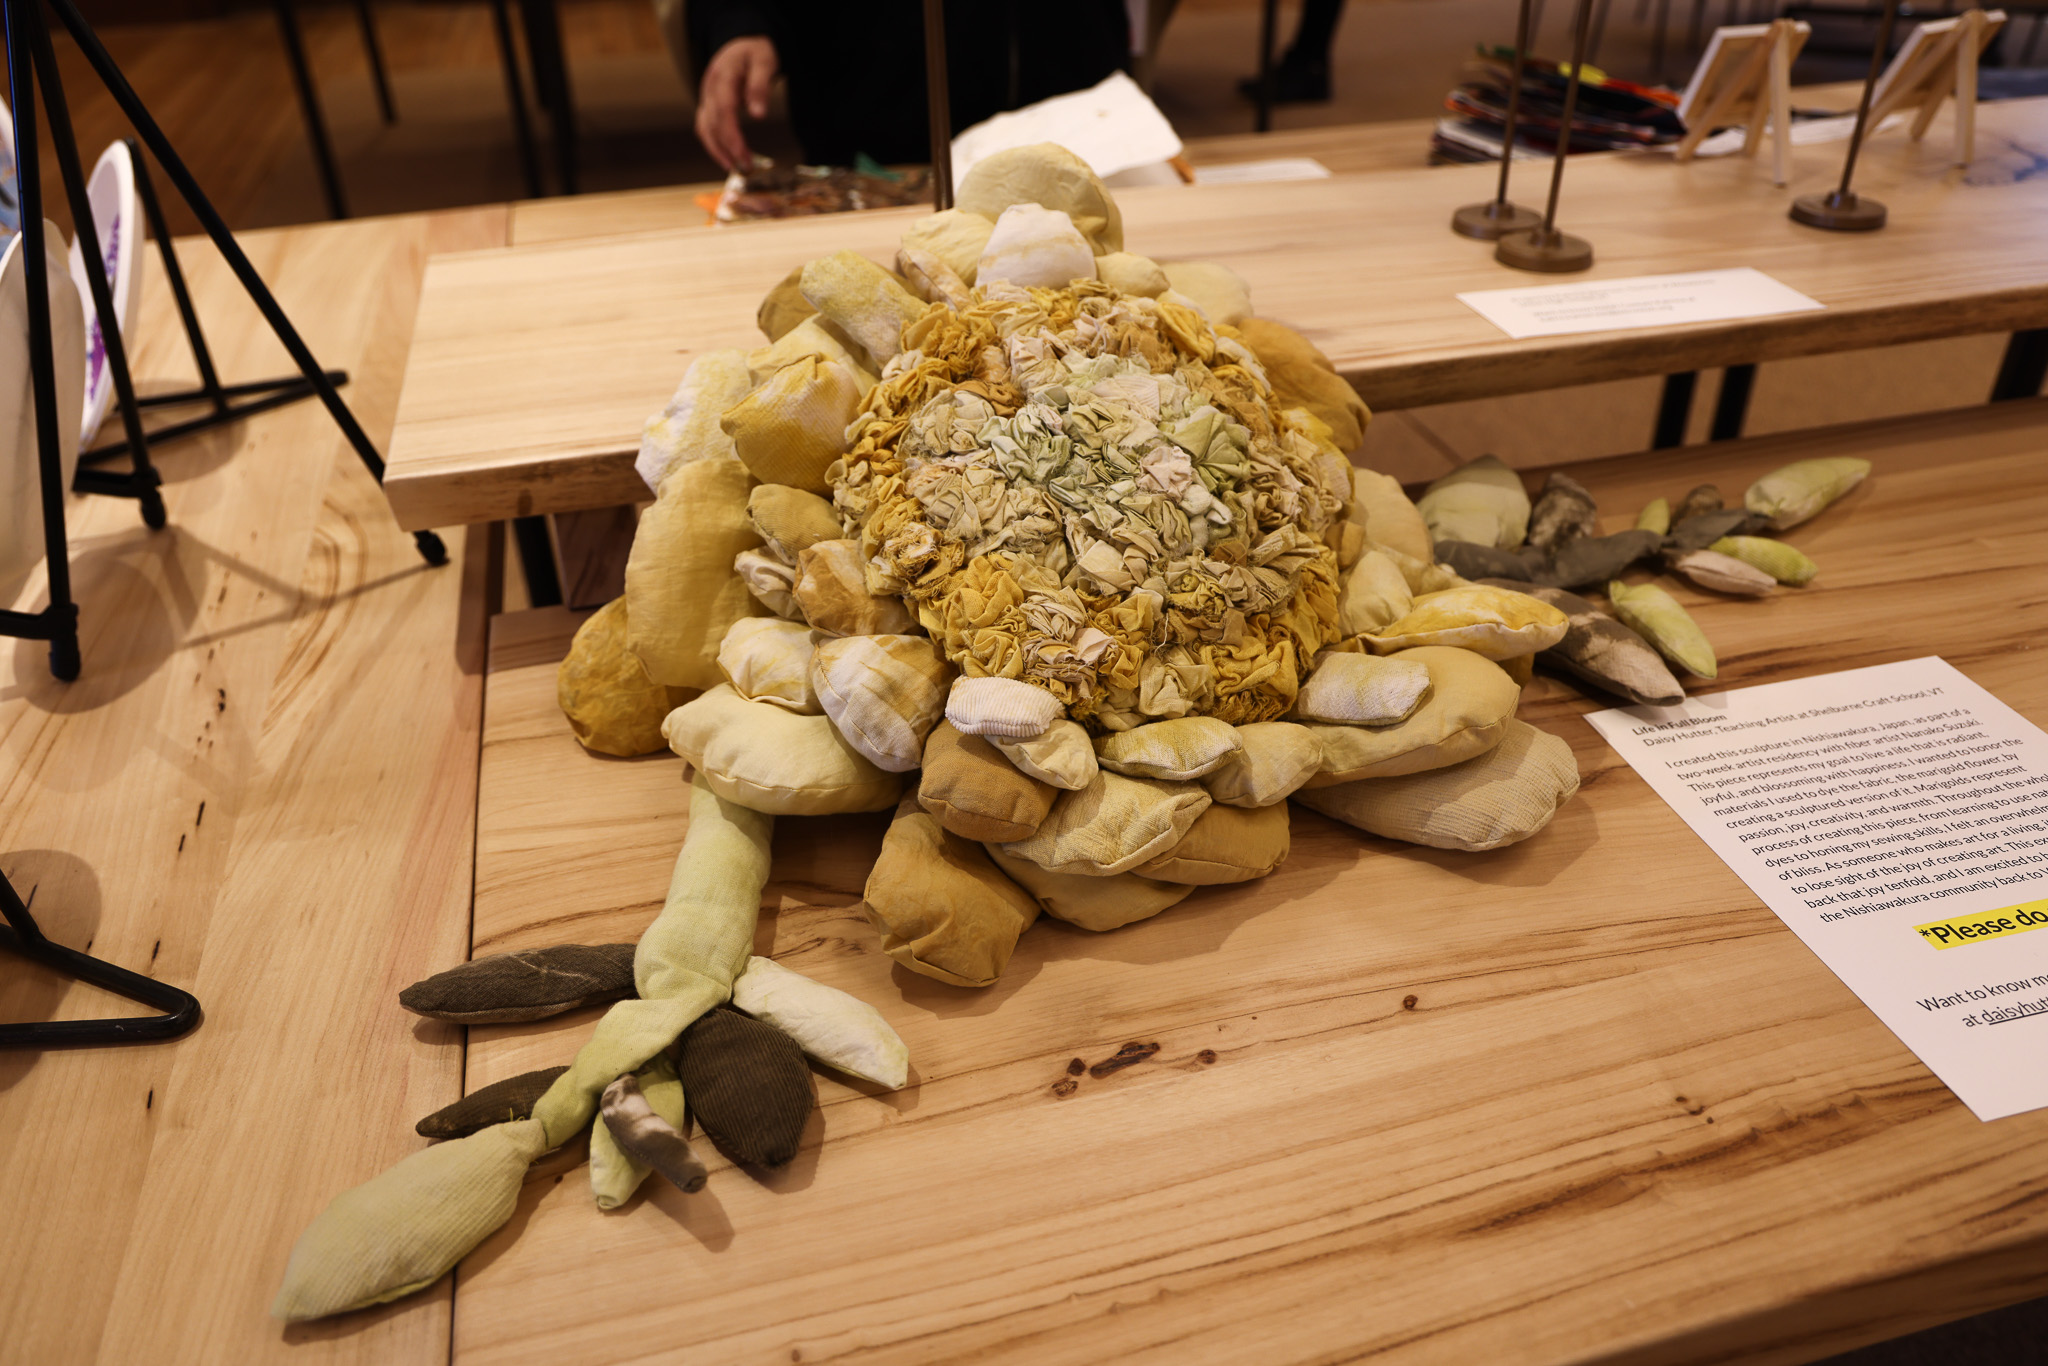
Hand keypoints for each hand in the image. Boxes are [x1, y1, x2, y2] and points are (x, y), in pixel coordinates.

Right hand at [695, 36, 778, 172]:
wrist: (742, 43)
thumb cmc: (755, 52)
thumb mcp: (764, 61)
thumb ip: (760, 86)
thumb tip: (759, 115)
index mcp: (722, 76)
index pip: (723, 112)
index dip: (732, 136)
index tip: (744, 156)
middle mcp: (709, 88)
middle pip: (713, 124)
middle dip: (728, 149)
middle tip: (746, 168)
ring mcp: (706, 97)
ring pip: (704, 129)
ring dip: (717, 151)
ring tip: (735, 168)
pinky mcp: (708, 104)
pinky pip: (705, 128)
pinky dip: (714, 145)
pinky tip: (727, 158)